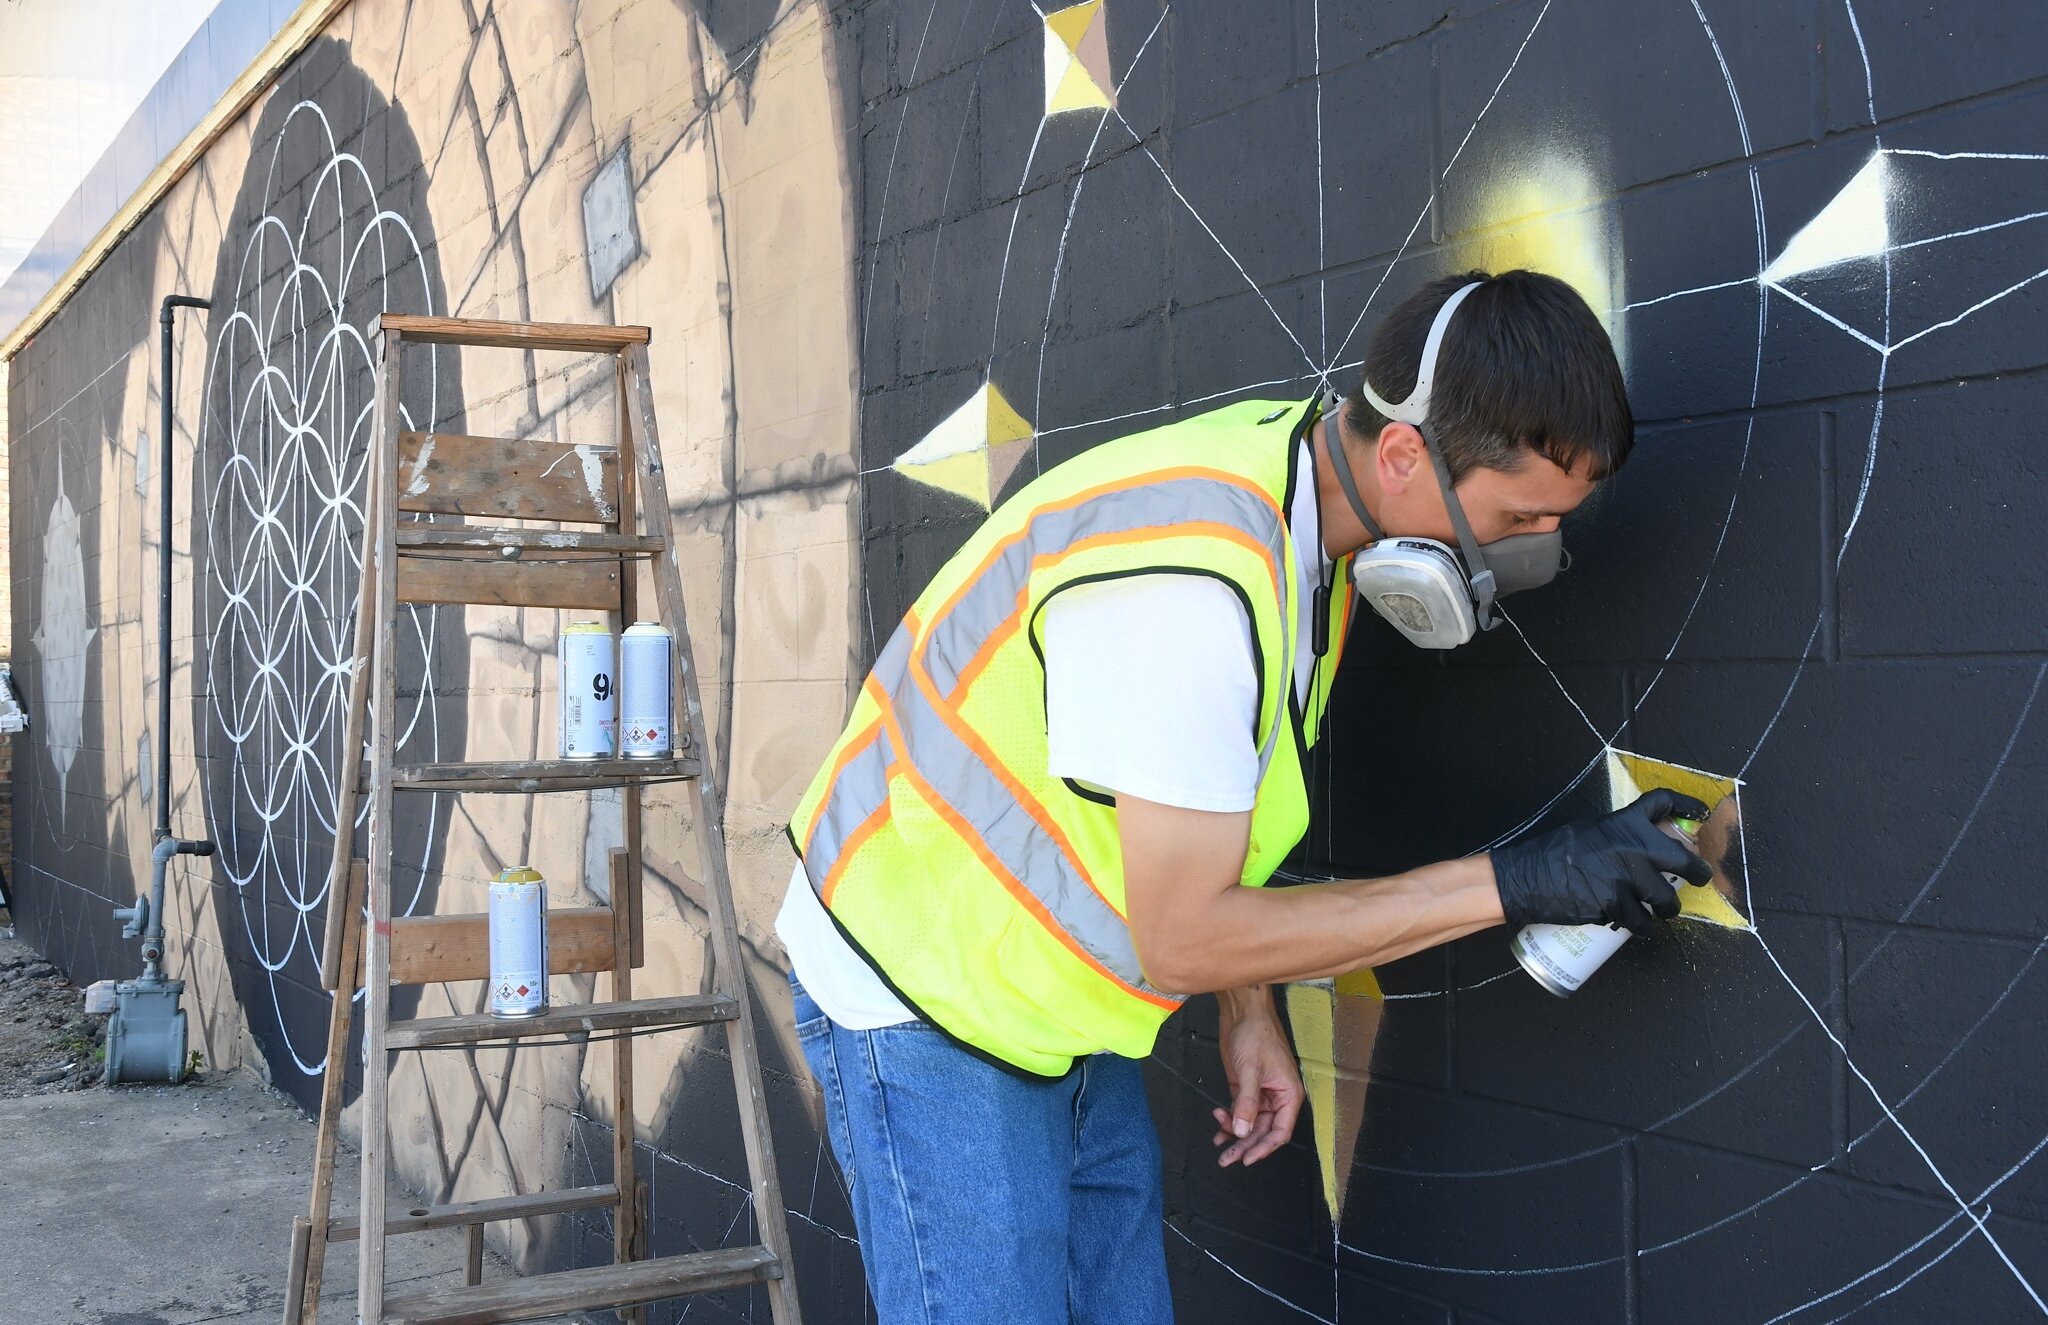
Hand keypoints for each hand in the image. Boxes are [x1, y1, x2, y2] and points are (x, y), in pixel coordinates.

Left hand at [1211, 986, 1302, 1167]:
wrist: (1242, 1012)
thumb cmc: (1255, 1035)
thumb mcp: (1251, 1071)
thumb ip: (1247, 1104)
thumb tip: (1244, 1132)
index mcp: (1288, 1095)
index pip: (1280, 1132)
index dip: (1264, 1148)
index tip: (1247, 1159)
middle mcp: (1277, 1098)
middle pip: (1263, 1132)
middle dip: (1245, 1146)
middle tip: (1227, 1160)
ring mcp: (1260, 1094)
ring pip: (1250, 1124)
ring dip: (1235, 1135)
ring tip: (1219, 1146)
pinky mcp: (1246, 1088)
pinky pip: (1240, 1112)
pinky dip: (1229, 1121)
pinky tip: (1218, 1126)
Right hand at [1490, 788, 1713, 935]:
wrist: (1526, 877)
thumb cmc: (1552, 852)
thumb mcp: (1590, 830)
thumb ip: (1618, 835)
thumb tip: (1642, 848)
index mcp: (1623, 822)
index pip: (1663, 803)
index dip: (1688, 806)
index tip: (1700, 815)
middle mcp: (1632, 846)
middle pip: (1683, 860)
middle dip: (1697, 873)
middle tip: (1699, 878)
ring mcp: (1626, 878)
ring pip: (1666, 899)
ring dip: (1667, 908)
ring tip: (1662, 911)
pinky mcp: (1616, 905)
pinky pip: (1641, 922)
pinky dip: (1641, 927)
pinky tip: (1636, 926)